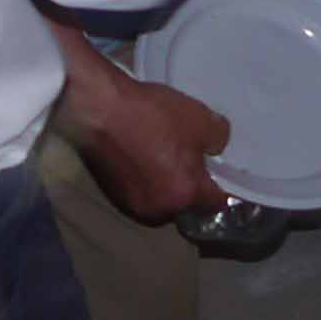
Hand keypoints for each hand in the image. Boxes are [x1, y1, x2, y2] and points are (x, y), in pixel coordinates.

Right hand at [60, 65, 234, 223]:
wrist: (99, 109)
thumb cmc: (152, 115)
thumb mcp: (200, 118)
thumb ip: (218, 139)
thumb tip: (215, 148)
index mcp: (184, 196)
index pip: (216, 203)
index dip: (222, 186)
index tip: (220, 172)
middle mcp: (159, 210)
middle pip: (186, 205)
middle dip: (189, 186)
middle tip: (189, 160)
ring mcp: (132, 205)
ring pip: (160, 200)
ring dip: (164, 184)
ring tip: (161, 157)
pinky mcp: (112, 195)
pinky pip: (139, 191)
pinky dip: (143, 179)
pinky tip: (139, 155)